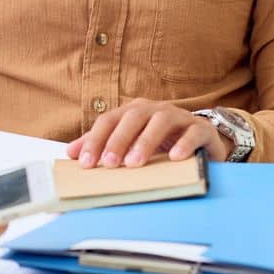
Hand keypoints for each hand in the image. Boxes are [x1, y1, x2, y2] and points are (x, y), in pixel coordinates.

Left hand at [67, 99, 230, 168]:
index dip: (95, 139)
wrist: (202, 142)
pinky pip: (193, 132)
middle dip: (118, 140)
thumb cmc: (161, 143)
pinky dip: (184, 143)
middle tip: (110, 163)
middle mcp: (155, 109)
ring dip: (146, 141)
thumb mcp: (130, 144)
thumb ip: (102, 145)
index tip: (85, 163)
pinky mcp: (201, 129)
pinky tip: (174, 158)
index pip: (110, 120)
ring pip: (161, 121)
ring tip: (135, 163)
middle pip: (133, 117)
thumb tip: (71, 153)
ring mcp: (179, 116)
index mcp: (134, 111)